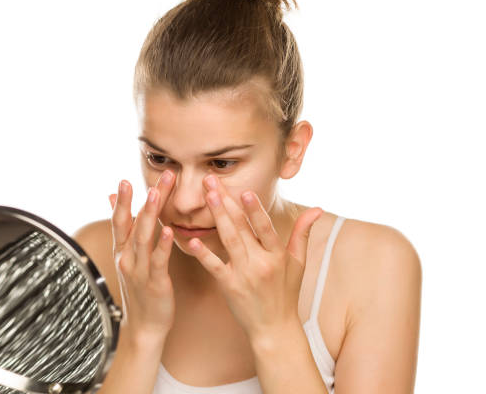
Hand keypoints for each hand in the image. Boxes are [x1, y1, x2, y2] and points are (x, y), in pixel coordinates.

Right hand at [108, 169, 176, 344]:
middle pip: (135, 223)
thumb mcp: (127, 258)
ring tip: (157, 194)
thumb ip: (123, 229)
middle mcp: (127, 258)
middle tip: (156, 178)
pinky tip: (168, 230)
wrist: (144, 326)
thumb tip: (110, 199)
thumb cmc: (140, 289)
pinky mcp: (155, 283)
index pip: (120, 221)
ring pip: (144, 238)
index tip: (125, 180)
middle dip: (145, 199)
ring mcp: (139, 270)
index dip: (122, 201)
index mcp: (123, 251)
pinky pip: (158, 261)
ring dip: (151, 214)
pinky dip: (162, 245)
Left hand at [187, 174, 322, 343]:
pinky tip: (192, 240)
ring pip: (228, 240)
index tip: (245, 190)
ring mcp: (244, 274)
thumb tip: (317, 209)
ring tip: (207, 197)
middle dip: (227, 202)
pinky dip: (203, 254)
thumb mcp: (298, 263)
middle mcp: (261, 263)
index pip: (265, 228)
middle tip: (212, 181)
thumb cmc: (286, 293)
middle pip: (242, 228)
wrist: (274, 328)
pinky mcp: (229, 286)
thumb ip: (302, 233)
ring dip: (217, 217)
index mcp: (277, 256)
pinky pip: (214, 267)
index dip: (255, 209)